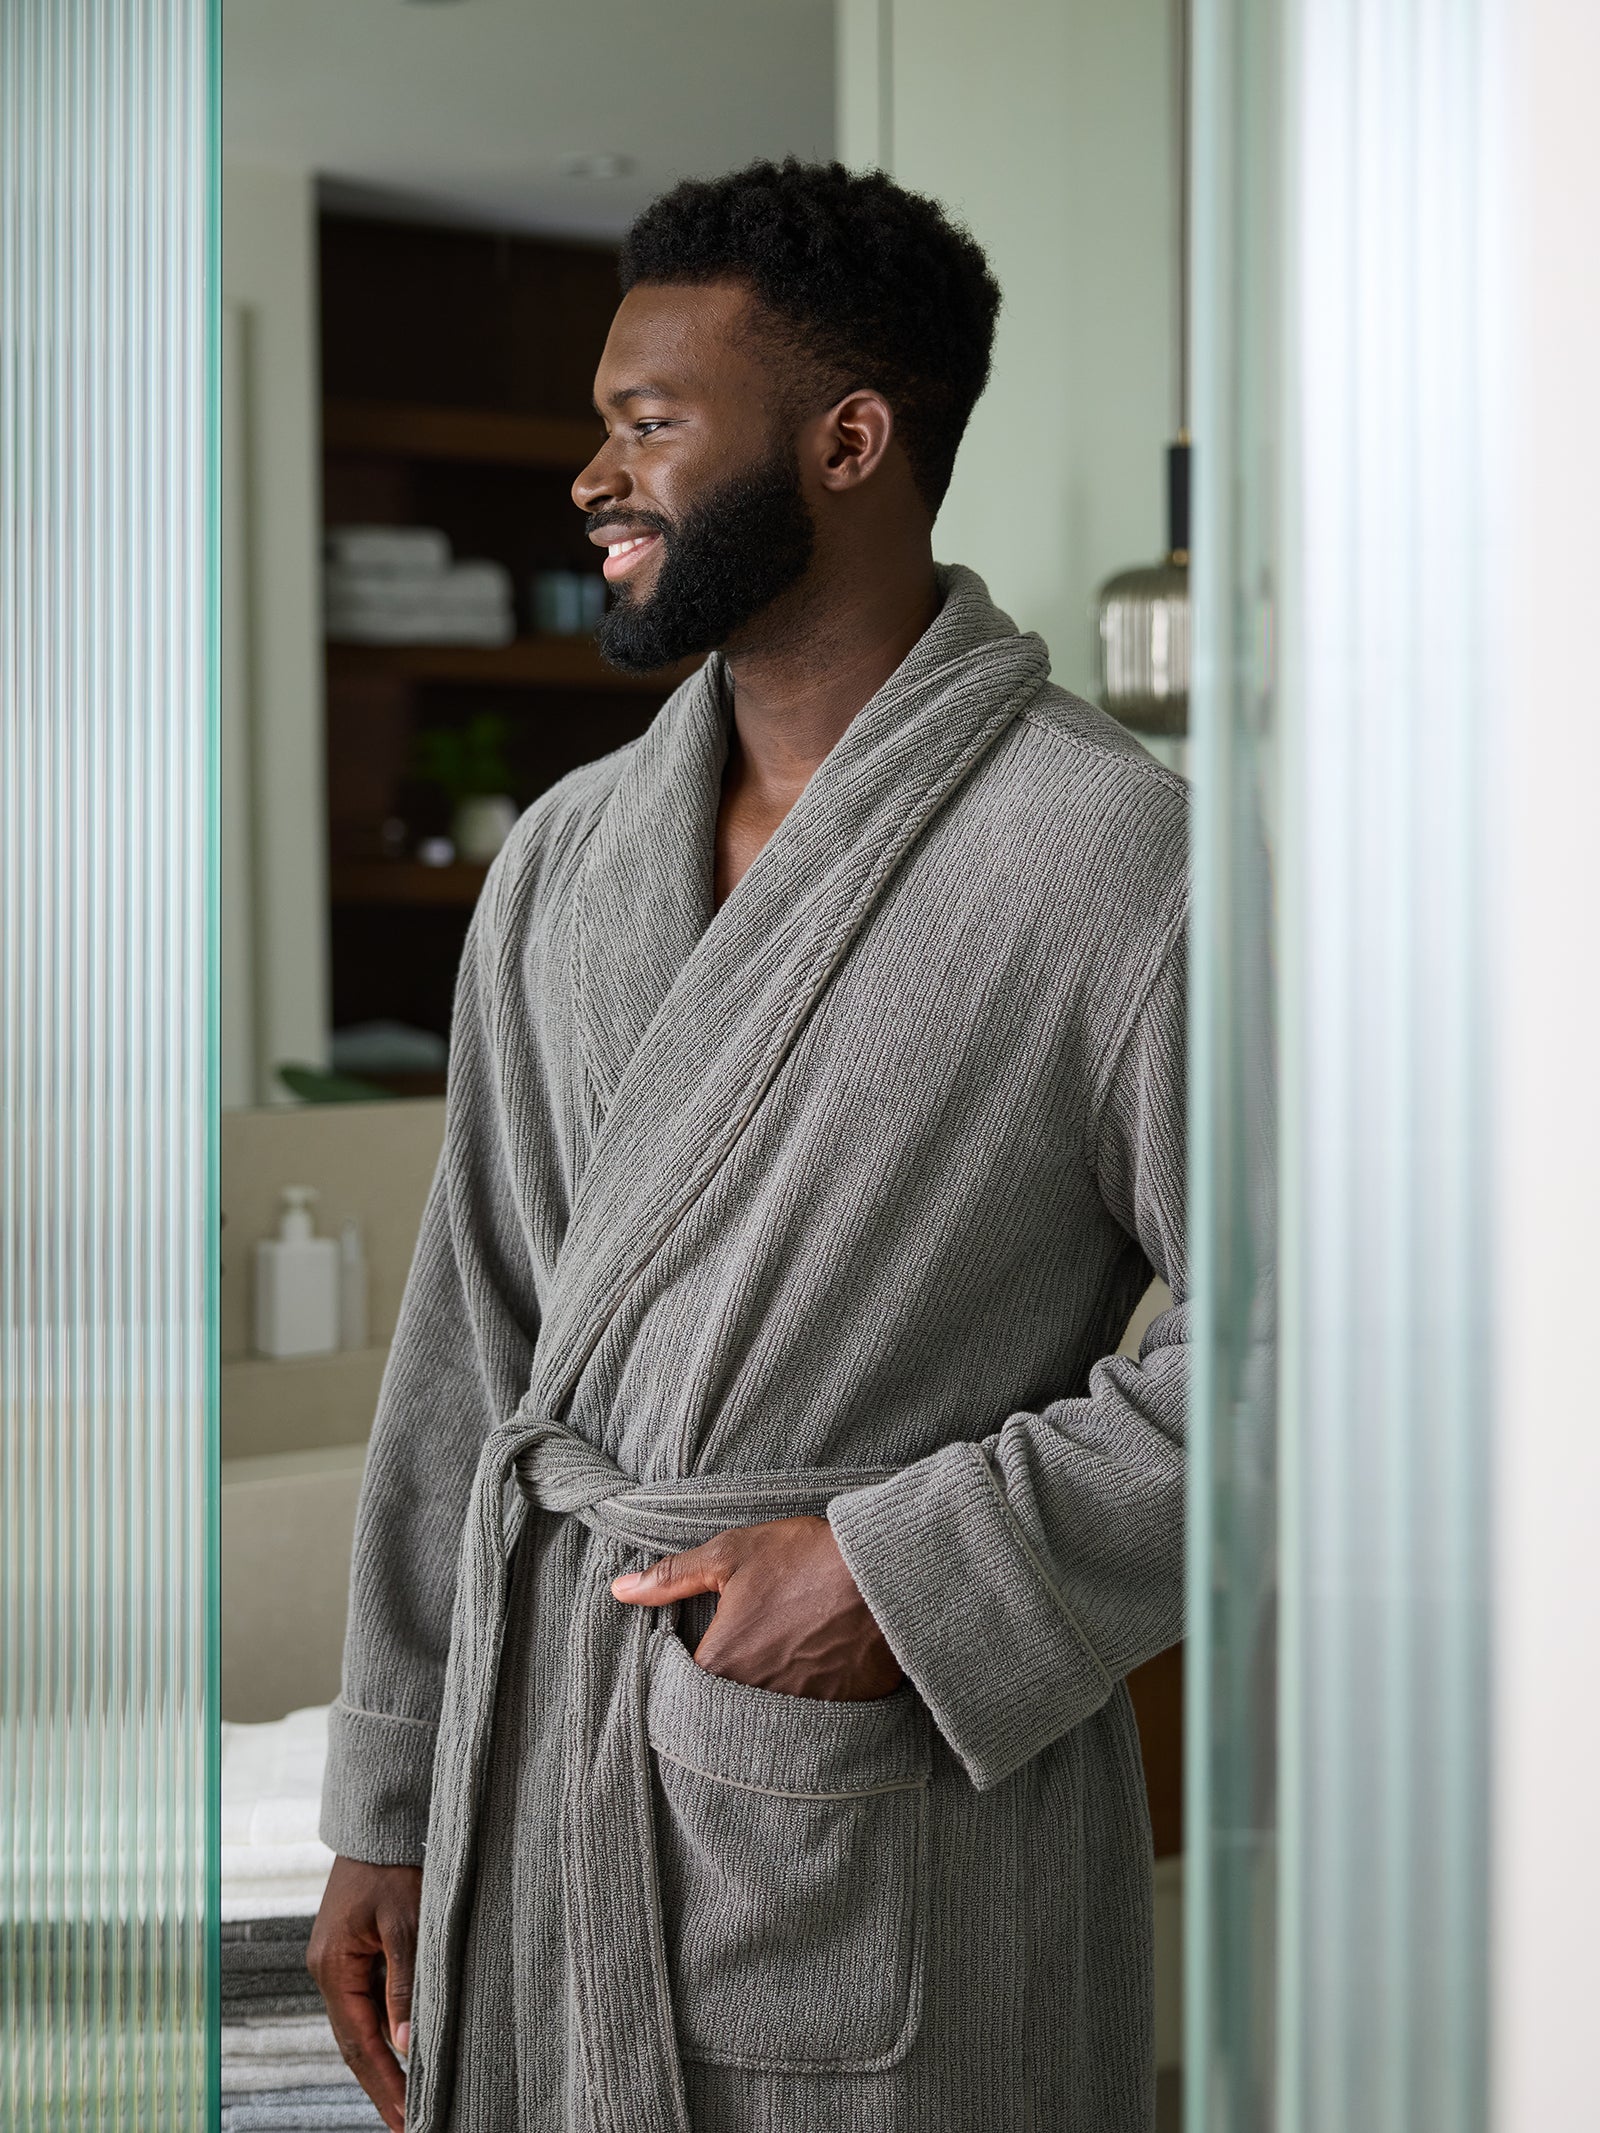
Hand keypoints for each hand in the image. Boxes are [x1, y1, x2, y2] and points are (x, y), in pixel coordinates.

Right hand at [306, 1856, 422, 2132]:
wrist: (381, 1821)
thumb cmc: (395, 1865)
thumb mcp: (408, 1921)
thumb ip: (405, 1981)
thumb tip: (406, 2043)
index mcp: (333, 1967)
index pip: (359, 2043)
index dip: (383, 2083)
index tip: (405, 2117)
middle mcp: (329, 1969)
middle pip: (354, 2041)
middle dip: (380, 2083)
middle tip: (407, 2122)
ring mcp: (339, 1960)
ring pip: (360, 2023)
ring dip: (383, 2059)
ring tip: (410, 2097)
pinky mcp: (353, 1950)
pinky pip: (367, 2000)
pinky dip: (385, 2027)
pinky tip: (404, 2047)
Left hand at [611, 1514, 901, 1699]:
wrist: (883, 1576)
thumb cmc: (806, 1559)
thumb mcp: (733, 1554)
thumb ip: (673, 1576)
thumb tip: (621, 1589)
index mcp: (720, 1664)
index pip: (682, 1686)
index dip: (686, 1669)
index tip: (700, 1650)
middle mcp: (753, 1700)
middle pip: (722, 1708)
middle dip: (726, 1690)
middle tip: (746, 1656)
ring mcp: (796, 1713)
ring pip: (763, 1719)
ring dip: (763, 1699)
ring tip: (779, 1663)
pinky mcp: (836, 1717)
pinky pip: (806, 1725)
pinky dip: (804, 1706)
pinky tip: (811, 1675)